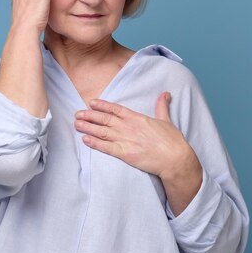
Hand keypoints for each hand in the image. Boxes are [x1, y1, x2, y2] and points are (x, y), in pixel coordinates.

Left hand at [74, 92, 201, 181]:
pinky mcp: (125, 154)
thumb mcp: (166, 120)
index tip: (91, 103)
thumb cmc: (172, 141)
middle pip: (105, 119)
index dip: (102, 106)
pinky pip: (106, 148)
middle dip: (90, 116)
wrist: (175, 159)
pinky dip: (95, 143)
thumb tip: (165, 93)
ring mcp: (126, 140)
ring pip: (102, 132)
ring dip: (88, 127)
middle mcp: (129, 127)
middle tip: (77, 113)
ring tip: (76, 124)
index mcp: (137, 118)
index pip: (116, 109)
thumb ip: (162, 106)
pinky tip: (85, 140)